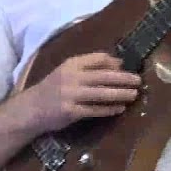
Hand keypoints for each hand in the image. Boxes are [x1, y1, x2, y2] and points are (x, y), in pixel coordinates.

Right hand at [23, 52, 140, 132]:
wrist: (31, 108)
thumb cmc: (53, 88)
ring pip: (101, 93)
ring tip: (134, 95)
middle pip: (103, 76)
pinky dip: (109, 109)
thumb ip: (89, 66)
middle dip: (123, 78)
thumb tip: (118, 63)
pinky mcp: (71, 112)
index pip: (98, 58)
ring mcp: (71, 95)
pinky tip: (120, 109)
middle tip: (138, 80)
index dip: (114, 63)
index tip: (126, 68)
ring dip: (120, 94)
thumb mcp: (67, 72)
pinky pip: (95, 110)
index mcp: (71, 64)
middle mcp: (71, 77)